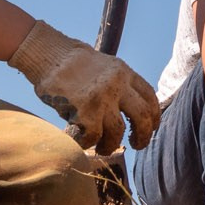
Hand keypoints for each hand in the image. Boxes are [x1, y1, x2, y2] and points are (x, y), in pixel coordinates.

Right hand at [8, 20, 161, 152]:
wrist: (50, 55)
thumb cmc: (73, 64)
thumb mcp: (105, 67)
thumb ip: (119, 85)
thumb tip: (129, 111)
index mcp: (125, 73)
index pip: (150, 97)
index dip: (154, 116)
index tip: (151, 128)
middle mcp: (117, 85)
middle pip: (142, 117)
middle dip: (143, 136)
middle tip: (137, 146)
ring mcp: (102, 98)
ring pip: (117, 132)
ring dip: (111, 146)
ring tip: (103, 148)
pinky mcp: (84, 111)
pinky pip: (93, 136)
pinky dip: (88, 143)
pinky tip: (82, 142)